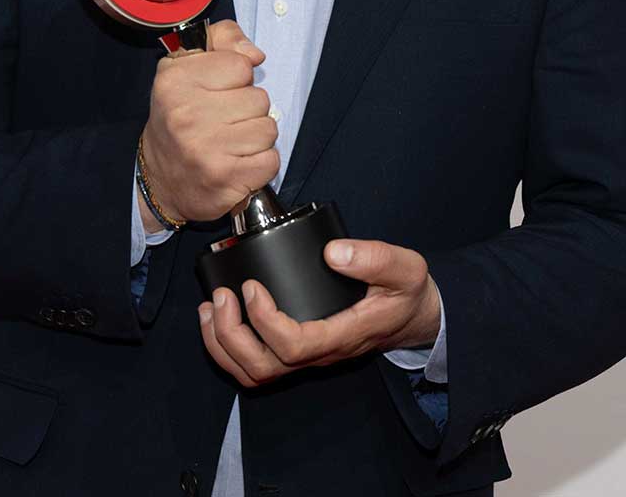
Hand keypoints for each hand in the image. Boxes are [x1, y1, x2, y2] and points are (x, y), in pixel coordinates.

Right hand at [138, 20, 278, 226]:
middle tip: (222, 121)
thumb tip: (255, 54)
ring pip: (269, 129)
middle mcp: (186, 114)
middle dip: (248, 110)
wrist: (161, 180)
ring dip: (256, 137)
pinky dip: (260, 164)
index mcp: (176, 80)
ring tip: (230, 142)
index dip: (236, 79)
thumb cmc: (181, 117)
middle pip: (260, 98)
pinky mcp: (225, 179)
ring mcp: (205, 150)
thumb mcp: (189, 65)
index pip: (242, 65)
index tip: (217, 91)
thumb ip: (223, 39)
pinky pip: (271, 160)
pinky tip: (236, 163)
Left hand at [198, 238, 440, 387]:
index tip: (252, 286)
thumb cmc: (406, 293)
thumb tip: (332, 252)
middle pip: (265, 368)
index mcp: (343, 335)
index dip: (266, 321)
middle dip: (233, 336)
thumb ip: (373, 258)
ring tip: (211, 307)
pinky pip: (258, 364)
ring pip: (256, 373)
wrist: (414, 315)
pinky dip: (229, 347)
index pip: (295, 346)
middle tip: (222, 296)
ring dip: (223, 346)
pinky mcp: (299, 349)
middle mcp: (321, 353)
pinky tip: (219, 316)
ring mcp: (308, 356)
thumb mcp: (404, 268)